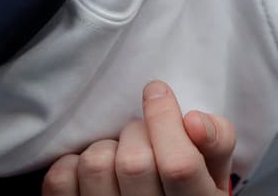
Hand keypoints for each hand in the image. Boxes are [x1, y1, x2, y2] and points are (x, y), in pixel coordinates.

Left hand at [42, 81, 234, 195]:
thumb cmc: (188, 189)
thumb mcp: (216, 171)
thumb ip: (217, 142)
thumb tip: (193, 119)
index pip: (179, 165)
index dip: (165, 120)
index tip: (156, 91)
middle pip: (133, 163)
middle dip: (136, 131)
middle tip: (142, 135)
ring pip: (95, 165)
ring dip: (106, 147)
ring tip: (118, 155)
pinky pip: (60, 179)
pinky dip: (72, 163)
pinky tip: (92, 171)